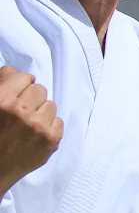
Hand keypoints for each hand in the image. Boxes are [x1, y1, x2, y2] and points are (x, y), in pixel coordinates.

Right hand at [0, 66, 62, 196]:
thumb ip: (1, 83)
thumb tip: (16, 72)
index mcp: (0, 99)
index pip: (24, 77)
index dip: (20, 85)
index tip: (17, 94)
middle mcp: (20, 110)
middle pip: (40, 89)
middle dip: (31, 99)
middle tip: (21, 113)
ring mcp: (38, 126)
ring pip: (51, 105)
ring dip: (41, 113)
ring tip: (26, 126)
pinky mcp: (51, 140)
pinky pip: (58, 122)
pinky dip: (49, 128)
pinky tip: (34, 136)